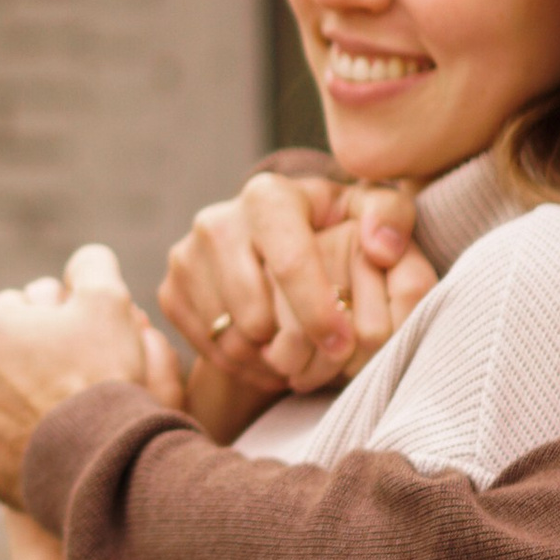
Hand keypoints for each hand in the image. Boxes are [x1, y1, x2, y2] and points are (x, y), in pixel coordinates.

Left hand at [0, 244, 183, 509]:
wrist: (98, 458)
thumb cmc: (101, 373)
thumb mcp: (109, 299)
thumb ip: (92, 265)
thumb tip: (84, 262)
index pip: (17, 308)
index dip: (53, 320)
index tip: (79, 342)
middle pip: (2, 356)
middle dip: (31, 361)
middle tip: (75, 378)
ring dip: (19, 404)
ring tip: (63, 416)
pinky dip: (13, 446)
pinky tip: (46, 446)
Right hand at [158, 173, 435, 404]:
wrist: (275, 246)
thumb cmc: (332, 230)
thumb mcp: (369, 215)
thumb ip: (390, 217)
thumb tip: (380, 247)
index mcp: (267, 196)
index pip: (290, 261)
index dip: (319, 310)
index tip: (343, 345)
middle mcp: (216, 220)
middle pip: (252, 310)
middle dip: (293, 343)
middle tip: (323, 359)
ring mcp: (186, 256)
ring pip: (228, 336)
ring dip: (268, 359)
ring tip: (299, 356)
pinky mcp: (170, 290)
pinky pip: (206, 348)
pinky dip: (241, 363)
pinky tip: (269, 353)